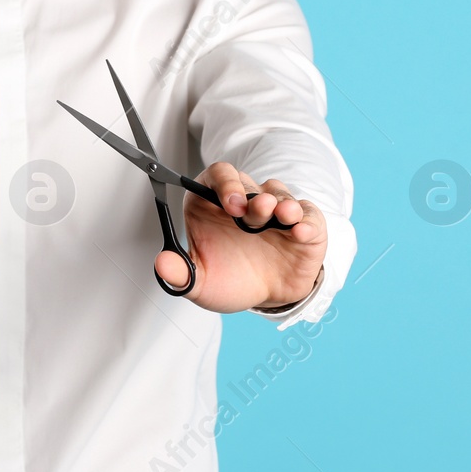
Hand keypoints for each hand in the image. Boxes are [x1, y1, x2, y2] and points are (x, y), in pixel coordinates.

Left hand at [154, 162, 326, 312]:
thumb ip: (180, 273)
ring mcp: (278, 210)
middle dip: (253, 198)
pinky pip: (308, 214)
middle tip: (254, 212)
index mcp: (217, 203)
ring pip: (280, 193)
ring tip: (281, 215)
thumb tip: (162, 264)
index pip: (219, 174)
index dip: (225, 182)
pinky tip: (300, 230)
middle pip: (250, 184)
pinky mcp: (305, 224)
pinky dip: (306, 220)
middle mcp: (248, 200)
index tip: (229, 202)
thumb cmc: (231, 280)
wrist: (266, 297)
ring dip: (281, 203)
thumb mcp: (201, 281)